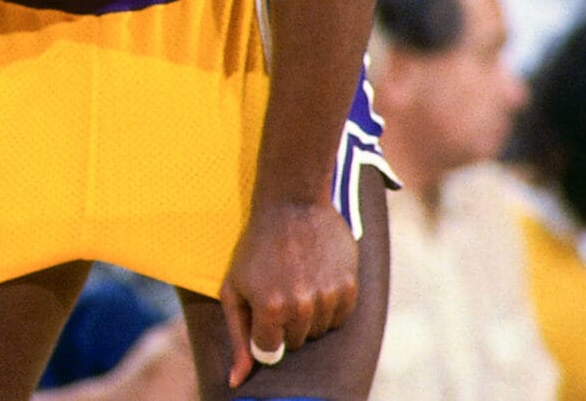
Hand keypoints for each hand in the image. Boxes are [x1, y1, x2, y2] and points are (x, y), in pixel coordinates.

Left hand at [218, 197, 357, 389]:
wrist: (292, 204)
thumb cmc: (255, 247)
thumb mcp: (234, 290)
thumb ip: (238, 338)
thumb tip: (236, 381)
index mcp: (270, 309)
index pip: (271, 352)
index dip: (262, 333)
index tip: (261, 309)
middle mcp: (302, 307)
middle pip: (296, 343)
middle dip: (284, 323)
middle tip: (277, 287)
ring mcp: (329, 298)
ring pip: (319, 332)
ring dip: (307, 315)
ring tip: (296, 280)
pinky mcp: (350, 288)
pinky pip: (340, 318)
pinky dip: (328, 306)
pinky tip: (315, 278)